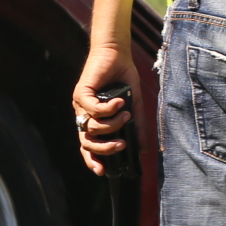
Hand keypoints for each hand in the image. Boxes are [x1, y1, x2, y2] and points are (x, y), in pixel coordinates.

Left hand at [70, 42, 133, 174]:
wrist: (116, 54)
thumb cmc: (123, 78)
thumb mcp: (133, 106)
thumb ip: (137, 126)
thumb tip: (144, 149)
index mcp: (93, 121)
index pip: (87, 147)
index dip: (92, 160)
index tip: (103, 171)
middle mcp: (84, 115)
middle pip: (87, 143)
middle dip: (104, 148)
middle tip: (121, 144)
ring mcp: (81, 105)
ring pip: (92, 127)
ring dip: (112, 124)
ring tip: (125, 114)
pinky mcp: (81, 92)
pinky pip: (94, 109)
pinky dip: (109, 109)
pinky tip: (120, 101)